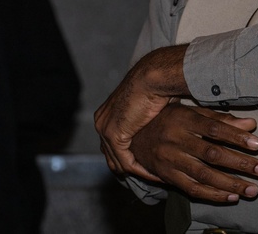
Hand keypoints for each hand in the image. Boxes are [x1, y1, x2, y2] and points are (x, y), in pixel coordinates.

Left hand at [94, 57, 175, 181]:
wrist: (151, 79)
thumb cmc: (155, 87)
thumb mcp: (147, 108)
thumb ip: (145, 121)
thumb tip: (157, 130)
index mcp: (105, 114)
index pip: (111, 144)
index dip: (128, 157)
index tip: (147, 164)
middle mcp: (100, 122)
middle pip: (110, 155)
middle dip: (130, 168)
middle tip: (150, 176)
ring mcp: (104, 129)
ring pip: (118, 162)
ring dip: (138, 172)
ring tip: (156, 178)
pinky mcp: (113, 136)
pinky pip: (126, 163)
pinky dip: (141, 171)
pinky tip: (156, 175)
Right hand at [130, 102, 257, 202]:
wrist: (132, 137)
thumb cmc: (167, 120)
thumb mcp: (190, 113)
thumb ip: (220, 119)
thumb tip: (250, 124)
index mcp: (183, 119)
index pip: (213, 128)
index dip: (235, 137)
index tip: (257, 144)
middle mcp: (175, 139)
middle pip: (211, 153)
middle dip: (239, 163)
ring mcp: (169, 159)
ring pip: (203, 174)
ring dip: (230, 183)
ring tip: (252, 189)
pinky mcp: (167, 176)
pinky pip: (192, 188)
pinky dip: (213, 194)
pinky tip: (232, 196)